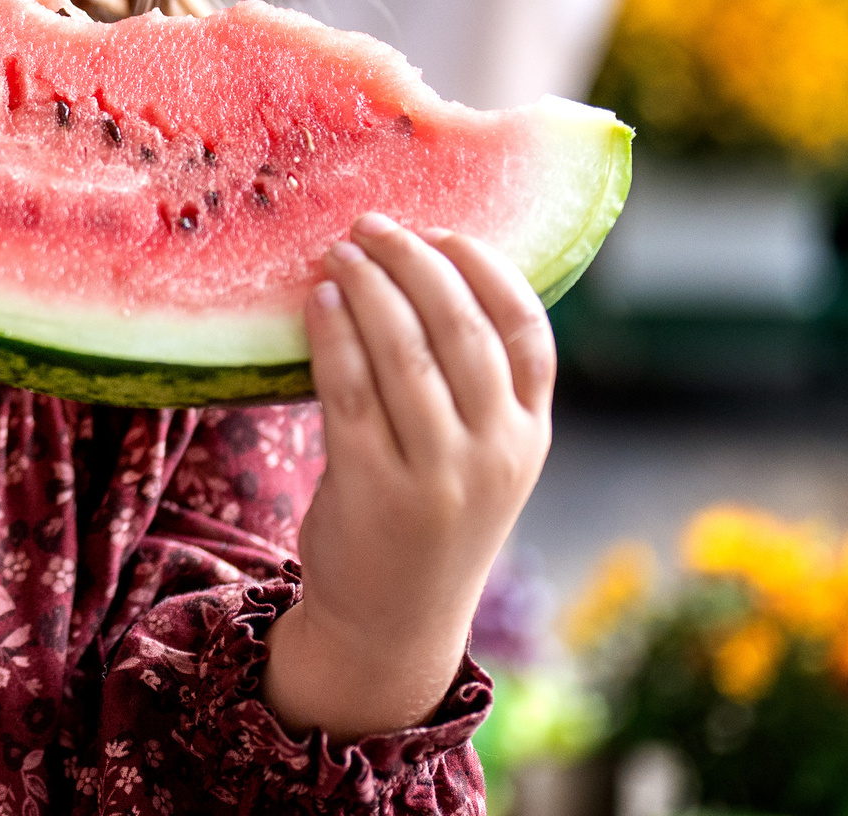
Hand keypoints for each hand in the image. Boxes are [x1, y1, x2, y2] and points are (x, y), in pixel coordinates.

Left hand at [265, 214, 555, 740]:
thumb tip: (431, 273)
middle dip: (415, 262)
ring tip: (339, 251)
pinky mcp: (373, 487)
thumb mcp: (483, 459)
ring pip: (404, 353)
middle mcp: (495, 454)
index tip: (444, 229)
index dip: (487, 269)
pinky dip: (334, 336)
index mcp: (530, 437)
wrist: (392, 622)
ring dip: (369, 287)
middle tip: (371, 225)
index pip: (528, 333)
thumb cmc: (429, 518)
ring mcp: (437, 474)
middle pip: (462, 329)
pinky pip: (349, 391)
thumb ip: (478, 388)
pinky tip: (317, 301)